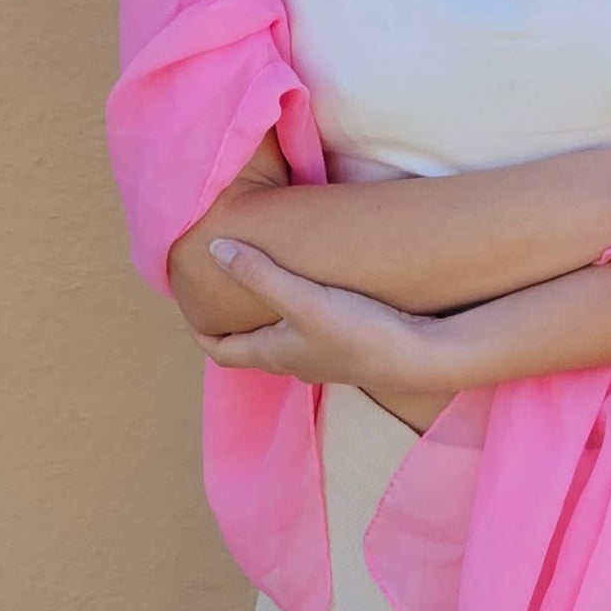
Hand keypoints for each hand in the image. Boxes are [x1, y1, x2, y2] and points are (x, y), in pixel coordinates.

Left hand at [188, 237, 439, 389]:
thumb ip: (259, 274)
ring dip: (270, 316)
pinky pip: (311, 332)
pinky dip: (300, 314)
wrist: (417, 355)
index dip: (201, 332)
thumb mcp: (303, 299)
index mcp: (273, 354)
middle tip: (227, 288)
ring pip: (283, 339)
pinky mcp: (348, 347)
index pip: (222, 351)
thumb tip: (215, 249)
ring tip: (268, 284)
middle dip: (235, 320)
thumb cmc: (357, 332)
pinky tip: (316, 292)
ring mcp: (322, 357)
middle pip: (251, 345)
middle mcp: (293, 361)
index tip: (192, 308)